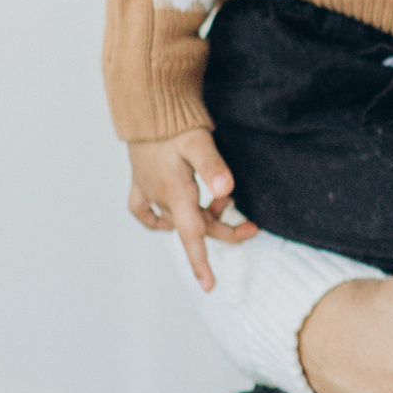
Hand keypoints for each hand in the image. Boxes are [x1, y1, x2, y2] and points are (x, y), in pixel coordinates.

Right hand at [125, 128, 255, 289]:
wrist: (146, 106)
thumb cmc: (174, 124)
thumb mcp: (199, 142)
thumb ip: (214, 167)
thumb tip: (228, 190)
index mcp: (176, 193)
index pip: (192, 236)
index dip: (201, 263)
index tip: (209, 287)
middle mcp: (161, 198)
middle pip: (195, 228)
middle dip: (224, 228)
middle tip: (252, 223)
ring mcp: (148, 191)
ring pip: (179, 220)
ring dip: (202, 218)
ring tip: (222, 200)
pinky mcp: (140, 182)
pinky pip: (145, 212)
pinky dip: (159, 220)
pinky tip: (172, 218)